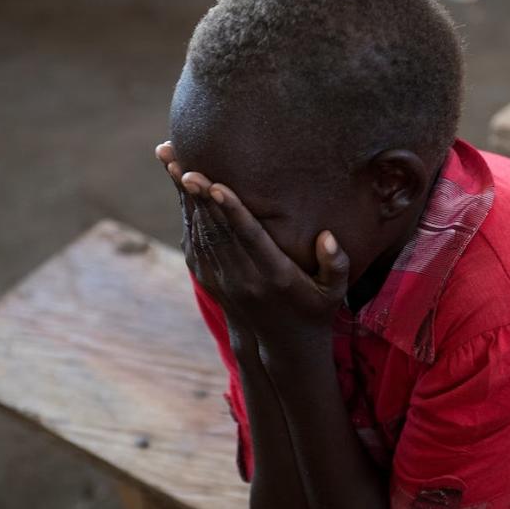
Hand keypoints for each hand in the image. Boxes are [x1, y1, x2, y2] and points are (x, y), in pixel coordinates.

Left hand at [153, 141, 349, 338]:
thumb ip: (337, 265)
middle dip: (199, 197)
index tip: (216, 185)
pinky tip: (180, 186)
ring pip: (201, 233)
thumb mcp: (335, 292)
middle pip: (217, 231)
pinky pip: (195, 242)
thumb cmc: (316, 309)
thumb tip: (328, 238)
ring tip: (173, 162)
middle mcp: (244, 278)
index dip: (232, 211)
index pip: (250, 239)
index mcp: (275, 277)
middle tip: (183, 163)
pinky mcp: (212, 280)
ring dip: (186, 199)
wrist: (284, 346)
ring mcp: (224, 280)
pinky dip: (187, 213)